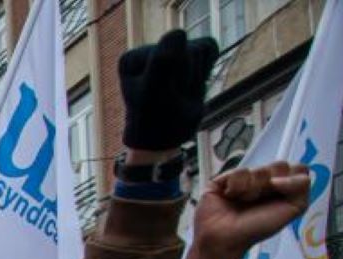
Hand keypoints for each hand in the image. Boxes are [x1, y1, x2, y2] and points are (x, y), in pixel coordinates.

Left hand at [118, 30, 218, 152]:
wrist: (163, 141)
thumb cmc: (155, 120)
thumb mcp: (156, 92)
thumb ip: (163, 63)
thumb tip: (178, 33)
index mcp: (132, 59)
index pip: (168, 52)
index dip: (175, 75)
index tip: (161, 97)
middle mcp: (148, 51)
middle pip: (185, 49)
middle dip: (186, 78)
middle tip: (172, 98)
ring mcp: (168, 53)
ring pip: (198, 49)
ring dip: (195, 78)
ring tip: (180, 94)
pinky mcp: (186, 57)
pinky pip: (209, 47)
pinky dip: (206, 69)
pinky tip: (192, 84)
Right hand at [191, 161, 312, 258]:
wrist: (226, 238)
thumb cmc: (256, 228)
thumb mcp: (293, 209)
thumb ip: (302, 187)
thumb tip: (283, 176)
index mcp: (284, 187)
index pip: (298, 169)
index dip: (292, 179)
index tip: (283, 193)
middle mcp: (266, 181)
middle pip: (280, 165)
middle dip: (271, 186)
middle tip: (261, 200)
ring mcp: (247, 178)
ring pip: (259, 169)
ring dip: (253, 190)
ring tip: (243, 201)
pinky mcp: (226, 177)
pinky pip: (239, 172)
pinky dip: (236, 187)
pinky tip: (230, 197)